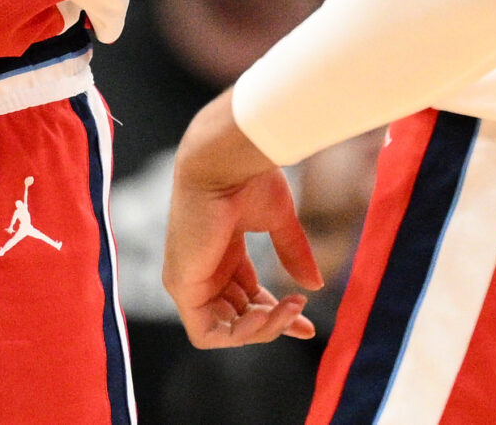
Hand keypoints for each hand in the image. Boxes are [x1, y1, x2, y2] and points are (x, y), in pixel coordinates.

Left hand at [164, 92, 323, 348]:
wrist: (223, 161)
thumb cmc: (246, 177)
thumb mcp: (278, 221)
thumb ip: (293, 253)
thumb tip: (315, 286)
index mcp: (223, 252)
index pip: (248, 297)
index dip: (277, 315)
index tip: (307, 323)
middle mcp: (205, 269)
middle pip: (239, 317)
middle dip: (274, 324)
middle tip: (301, 314)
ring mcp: (190, 280)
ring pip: (225, 330)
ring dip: (263, 329)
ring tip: (290, 309)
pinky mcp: (181, 285)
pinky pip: (206, 332)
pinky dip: (238, 334)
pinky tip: (264, 316)